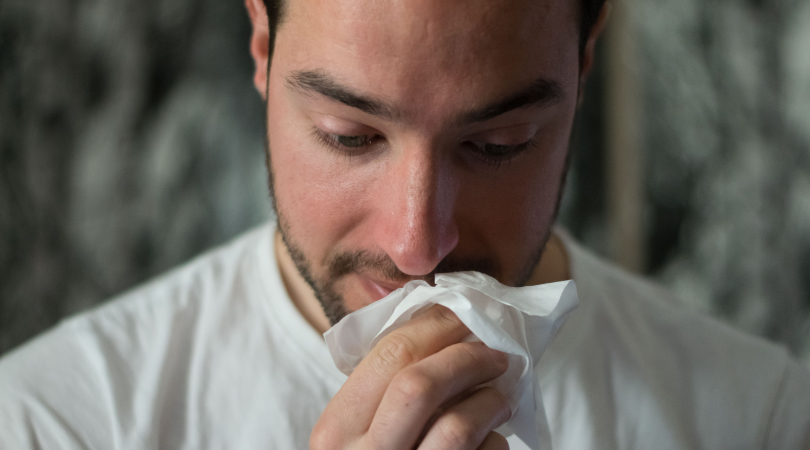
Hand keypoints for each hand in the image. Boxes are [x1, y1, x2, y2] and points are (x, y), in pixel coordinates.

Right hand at [311, 305, 510, 449]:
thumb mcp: (359, 436)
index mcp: (335, 431)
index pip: (388, 354)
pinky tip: (492, 441)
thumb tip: (445, 328)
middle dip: (467, 358)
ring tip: (503, 394)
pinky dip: (495, 445)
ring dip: (490, 401)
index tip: (466, 316)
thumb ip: (384, 393)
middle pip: (418, 384)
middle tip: (497, 352)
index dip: (437, 326)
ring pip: (456, 427)